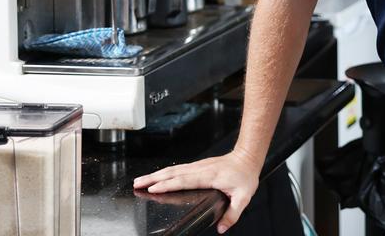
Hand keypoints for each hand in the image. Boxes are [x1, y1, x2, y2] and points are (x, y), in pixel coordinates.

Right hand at [133, 149, 260, 232]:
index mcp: (208, 176)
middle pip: (172, 173)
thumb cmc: (245, 175)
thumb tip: (221, 228)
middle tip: (137, 184)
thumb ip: (233, 213)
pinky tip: (156, 177)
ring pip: (172, 170)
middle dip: (153, 179)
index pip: (184, 180)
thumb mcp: (244, 197)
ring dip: (155, 175)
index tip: (153, 189)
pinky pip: (177, 169)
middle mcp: (200, 169)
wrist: (247, 157)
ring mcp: (197, 166)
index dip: (168, 185)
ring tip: (140, 181)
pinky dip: (164, 173)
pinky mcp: (197, 166)